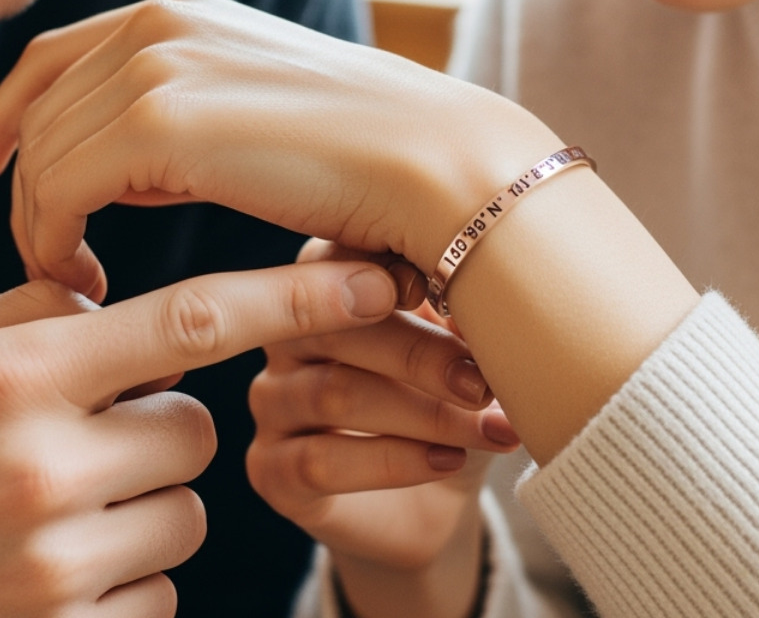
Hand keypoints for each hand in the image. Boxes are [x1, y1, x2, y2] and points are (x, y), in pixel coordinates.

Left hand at [0, 0, 562, 294]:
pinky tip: (87, 279)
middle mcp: (160, 21)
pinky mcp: (157, 123)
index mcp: (183, 10)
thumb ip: (181, 118)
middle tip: (45, 258)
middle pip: (38, 109)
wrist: (436, 166)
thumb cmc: (366, 160)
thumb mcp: (255, 115)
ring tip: (74, 280)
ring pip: (41, 153)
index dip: (4, 115)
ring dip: (39, 224)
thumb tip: (122, 166)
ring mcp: (156, 65)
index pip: (53, 56)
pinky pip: (59, 189)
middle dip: (21, 185)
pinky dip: (53, 240)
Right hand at [0, 260, 399, 617]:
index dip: (291, 296)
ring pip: (185, 519)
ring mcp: (51, 565)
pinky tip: (43, 574)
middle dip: (157, 429)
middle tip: (80, 438)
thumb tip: (115, 290)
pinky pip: (154, 598)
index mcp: (12, 374)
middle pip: (194, 430)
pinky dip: (120, 582)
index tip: (369, 279)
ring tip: (52, 511)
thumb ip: (29, 318)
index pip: (188, 321)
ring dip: (143, 509)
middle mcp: (42, 465)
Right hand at [246, 241, 519, 617]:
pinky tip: (447, 461)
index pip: (333, 258)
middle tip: (482, 382)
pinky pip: (320, 462)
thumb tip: (483, 295)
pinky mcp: (271, 470)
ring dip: (423, 414)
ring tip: (487, 429)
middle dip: (418, 354)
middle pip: (333, 327)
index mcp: (322, 286)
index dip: (388, 271)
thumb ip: (457, 316)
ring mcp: (272, 403)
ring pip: (333, 395)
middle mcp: (284, 336)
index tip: (446, 293)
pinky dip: (394, 462)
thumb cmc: (448, 401)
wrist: (435, 501)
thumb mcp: (463, 351)